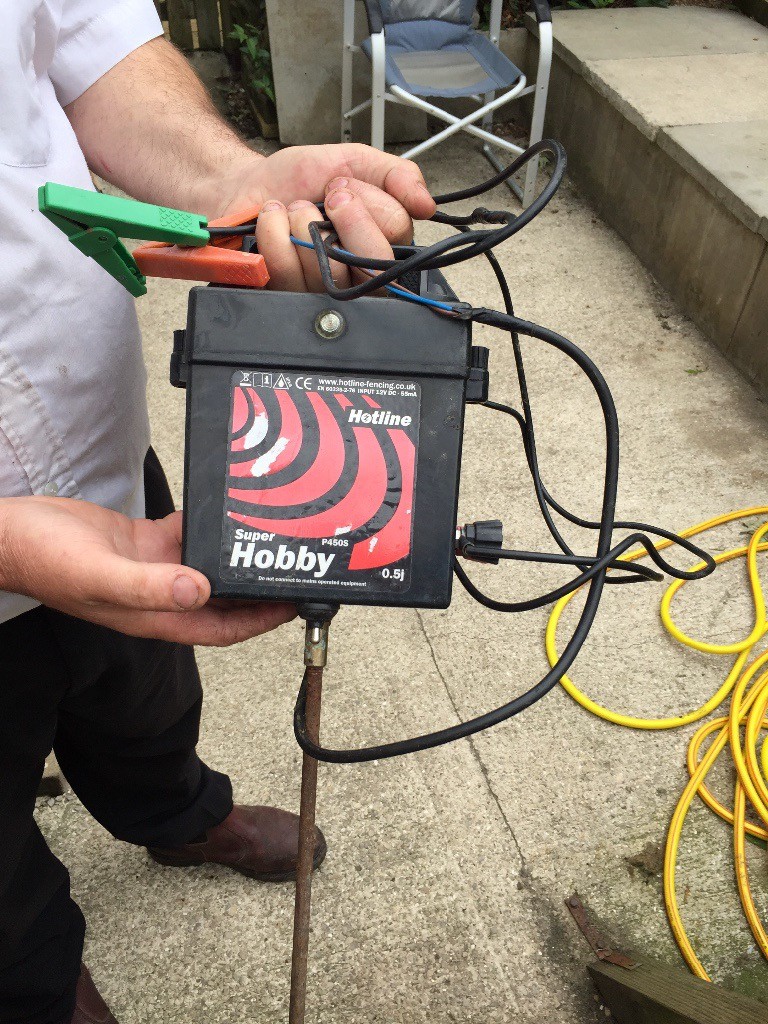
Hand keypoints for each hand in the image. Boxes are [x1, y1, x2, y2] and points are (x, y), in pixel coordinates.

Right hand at [0, 497, 294, 644]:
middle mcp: (160, 595)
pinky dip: (208, 527)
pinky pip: (186, 536)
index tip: (294, 606)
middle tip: (293, 566)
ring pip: (208, 566)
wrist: (11, 534)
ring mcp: (154, 568)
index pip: (222, 628)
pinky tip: (227, 511)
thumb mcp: (99, 575)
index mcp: (155, 615)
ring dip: (235, 558)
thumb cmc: (44, 561)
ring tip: (269, 536)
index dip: (260, 621)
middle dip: (258, 589)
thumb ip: (147, 586)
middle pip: (224, 599)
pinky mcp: (143, 542)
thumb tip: (200, 591)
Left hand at [215, 144, 435, 291]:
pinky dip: (274, 234)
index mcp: (380, 245)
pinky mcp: (287, 301)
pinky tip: (270, 223)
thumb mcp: (353, 162)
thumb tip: (427, 205)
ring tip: (292, 210)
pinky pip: (290, 276)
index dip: (369, 205)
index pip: (398, 235)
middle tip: (325, 198)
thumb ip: (395, 176)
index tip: (342, 188)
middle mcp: (357, 277)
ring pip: (331, 270)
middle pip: (375, 266)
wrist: (245, 186)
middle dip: (345, 218)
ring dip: (304, 221)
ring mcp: (322, 295)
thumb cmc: (298, 179)